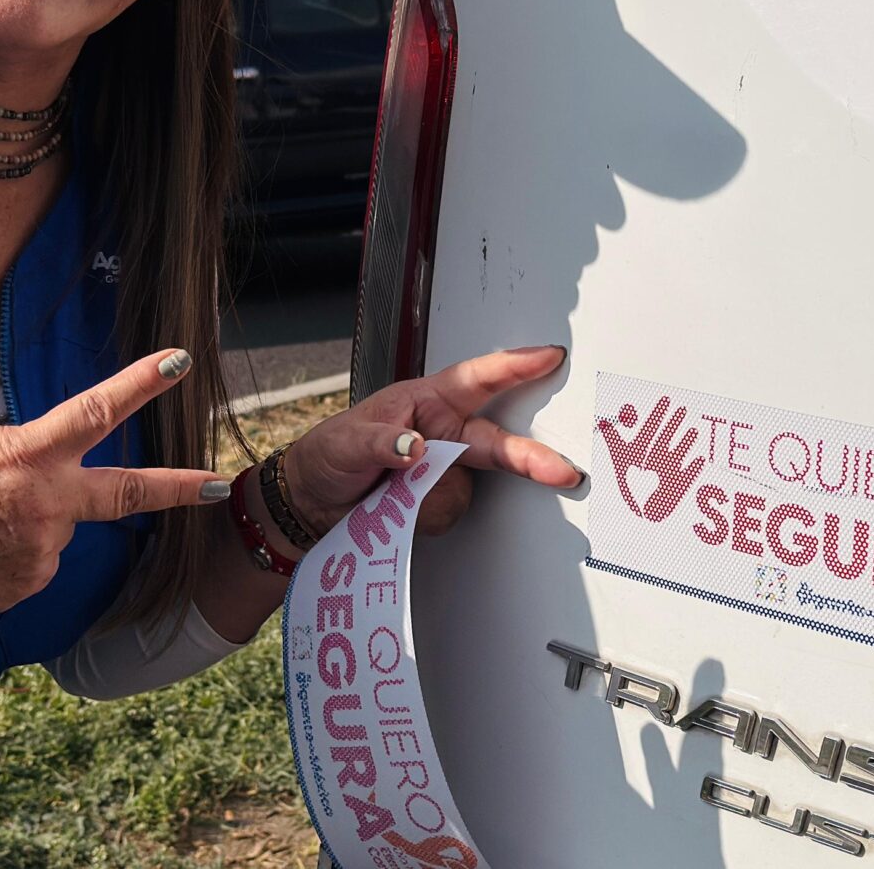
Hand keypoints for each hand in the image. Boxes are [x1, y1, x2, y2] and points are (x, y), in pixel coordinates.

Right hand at [0, 349, 227, 617]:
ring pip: (56, 528)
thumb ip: (20, 449)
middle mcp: (47, 505)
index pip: (98, 410)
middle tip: (216, 484)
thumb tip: (41, 465)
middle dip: (179, 488)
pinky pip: (35, 560)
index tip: (180, 360)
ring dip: (31, 520)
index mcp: (30, 454)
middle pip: (127, 492)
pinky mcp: (27, 586)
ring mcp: (41, 552)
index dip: (142, 382)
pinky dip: (13, 551)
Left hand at [278, 345, 579, 540]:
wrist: (313, 501)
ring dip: (430, 498)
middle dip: (530, 458)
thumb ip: (381, 441)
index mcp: (426, 401)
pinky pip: (449, 514)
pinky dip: (422, 518)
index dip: (515, 366)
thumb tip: (416, 447)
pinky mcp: (439, 503)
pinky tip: (395, 510)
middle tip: (560, 471)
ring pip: (467, 488)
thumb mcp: (346, 440)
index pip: (476, 379)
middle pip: (497, 443)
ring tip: (389, 492)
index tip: (549, 357)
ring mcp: (444, 471)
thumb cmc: (328, 454)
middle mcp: (445, 433)